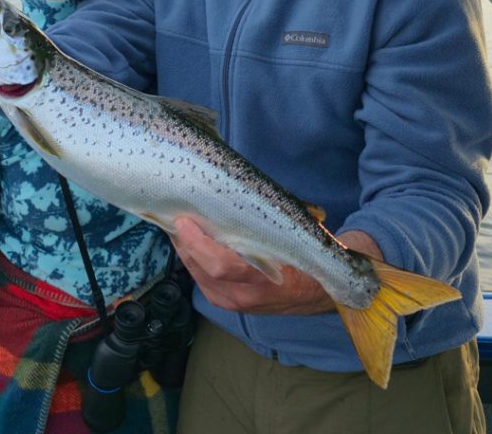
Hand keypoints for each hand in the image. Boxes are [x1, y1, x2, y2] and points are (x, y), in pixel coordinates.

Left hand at [171, 217, 336, 314]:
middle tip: (175, 213)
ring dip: (185, 248)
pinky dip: (192, 257)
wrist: (316, 293)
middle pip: (202, 268)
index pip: (221, 265)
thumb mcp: (293, 234)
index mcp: (264, 279)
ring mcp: (232, 302)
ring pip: (196, 273)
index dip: (198, 243)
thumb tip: (235, 190)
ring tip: (179, 224)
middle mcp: (244, 295)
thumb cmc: (304, 257)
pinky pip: (200, 278)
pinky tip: (188, 241)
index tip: (184, 220)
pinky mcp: (225, 302)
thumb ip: (266, 218)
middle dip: (185, 240)